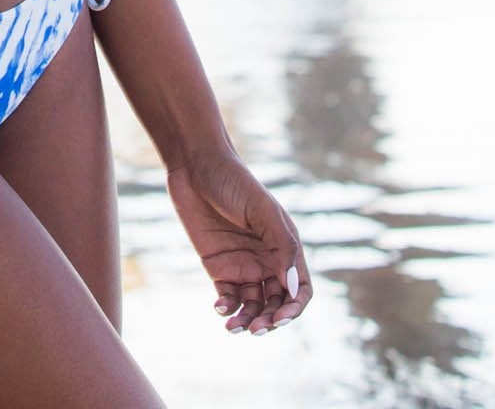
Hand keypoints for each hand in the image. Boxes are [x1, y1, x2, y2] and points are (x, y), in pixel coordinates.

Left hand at [166, 146, 311, 335]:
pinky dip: (227, 308)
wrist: (195, 165)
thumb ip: (281, 247)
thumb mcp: (262, 210)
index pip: (299, 289)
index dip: (294, 308)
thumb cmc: (233, 181)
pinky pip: (228, 297)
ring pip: (252, 305)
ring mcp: (242, 264)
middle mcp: (267, 260)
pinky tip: (220, 308)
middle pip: (276, 303)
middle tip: (256, 328)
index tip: (281, 319)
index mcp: (284, 247)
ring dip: (247, 320)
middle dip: (269, 320)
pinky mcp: (219, 266)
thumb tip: (292, 288)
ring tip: (233, 328)